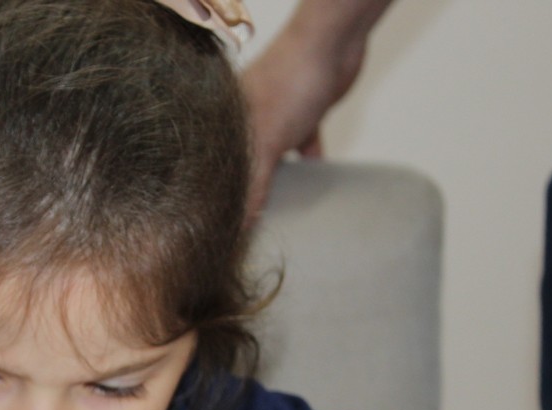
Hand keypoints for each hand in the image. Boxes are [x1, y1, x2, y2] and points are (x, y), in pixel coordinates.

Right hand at [240, 1, 384, 220]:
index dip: (218, 192)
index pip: (218, 165)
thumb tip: (241, 223)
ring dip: (281, 178)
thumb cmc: (289, 82)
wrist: (333, 43)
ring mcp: (277, 115)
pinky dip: (310, 160)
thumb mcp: (266, 143)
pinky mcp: (306, 112)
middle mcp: (248, 119)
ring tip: (282, 209)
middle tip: (252, 222)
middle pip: (245, 163)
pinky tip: (315, 178)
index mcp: (228, 122)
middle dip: (249, 190)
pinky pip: (305, 143)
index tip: (222, 222)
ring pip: (275, 156)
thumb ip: (254, 185)